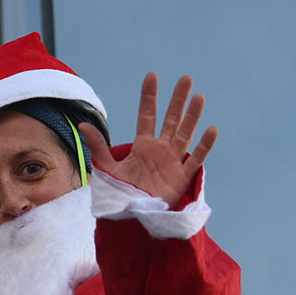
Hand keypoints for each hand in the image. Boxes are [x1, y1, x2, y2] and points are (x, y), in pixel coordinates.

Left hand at [78, 73, 216, 207]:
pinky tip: (211, 129)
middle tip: (186, 78)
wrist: (133, 218)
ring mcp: (173, 162)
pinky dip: (204, 146)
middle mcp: (160, 150)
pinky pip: (195, 159)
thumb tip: (83, 125)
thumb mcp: (107, 168)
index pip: (147, 115)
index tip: (152, 76)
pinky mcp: (182, 177)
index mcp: (142, 146)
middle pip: (171, 119)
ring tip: (199, 97)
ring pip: (185, 134)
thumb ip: (98, 146)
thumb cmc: (120, 195)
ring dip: (192, 117)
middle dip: (178, 100)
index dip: (149, 97)